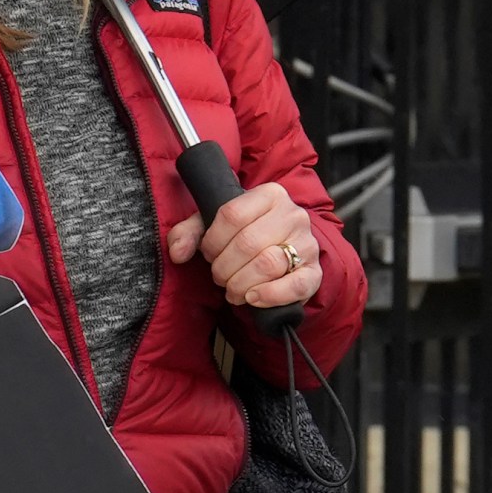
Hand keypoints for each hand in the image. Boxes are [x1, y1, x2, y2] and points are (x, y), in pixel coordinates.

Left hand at [165, 182, 321, 310]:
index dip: (212, 240)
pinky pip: (294, 286)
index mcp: (270, 194)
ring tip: (233, 289)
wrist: (282, 252)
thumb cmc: (245, 235)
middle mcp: (292, 214)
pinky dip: (269, 296)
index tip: (208, 253)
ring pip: (268, 265)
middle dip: (224, 267)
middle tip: (219, 276)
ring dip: (241, 283)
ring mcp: (307, 243)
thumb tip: (177, 252)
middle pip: (248, 243)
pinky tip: (252, 298)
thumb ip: (189, 233)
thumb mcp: (214, 226)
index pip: (232, 214)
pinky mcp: (314, 273)